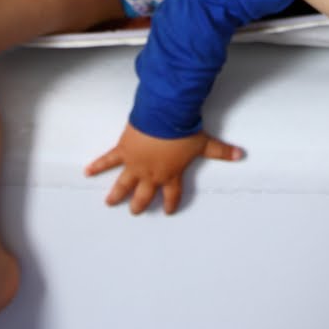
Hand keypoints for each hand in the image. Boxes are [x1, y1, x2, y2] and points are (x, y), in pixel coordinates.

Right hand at [85, 123, 242, 214]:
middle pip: (144, 195)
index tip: (168, 210)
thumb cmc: (183, 130)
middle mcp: (151, 173)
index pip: (172, 195)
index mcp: (170, 174)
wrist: (164, 116)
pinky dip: (97, 166)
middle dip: (140, 205)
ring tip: (110, 203)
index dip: (170, 203)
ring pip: (123, 184)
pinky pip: (108, 160)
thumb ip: (221, 151)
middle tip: (136, 212)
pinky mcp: (124, 150)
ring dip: (116, 194)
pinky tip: (87, 171)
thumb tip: (241, 155)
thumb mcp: (204, 142)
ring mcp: (135, 164)